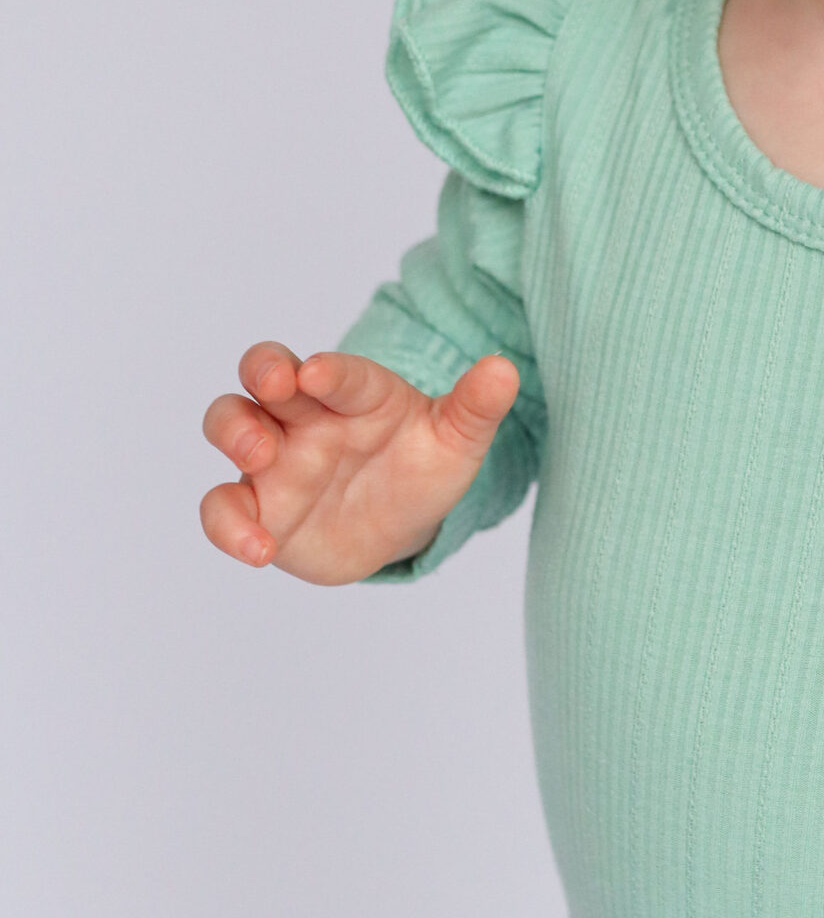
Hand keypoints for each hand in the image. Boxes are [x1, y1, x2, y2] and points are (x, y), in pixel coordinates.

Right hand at [200, 340, 519, 584]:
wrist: (401, 525)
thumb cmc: (421, 465)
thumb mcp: (455, 441)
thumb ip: (474, 408)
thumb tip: (506, 371)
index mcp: (355, 391)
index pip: (338, 371)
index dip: (329, 369)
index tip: (319, 374)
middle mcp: (306, 414)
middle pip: (263, 372)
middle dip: (263, 369)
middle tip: (277, 384)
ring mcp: (276, 457)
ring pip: (230, 422)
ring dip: (235, 429)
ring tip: (258, 453)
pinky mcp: (258, 505)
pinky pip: (223, 506)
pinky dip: (229, 525)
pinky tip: (259, 549)